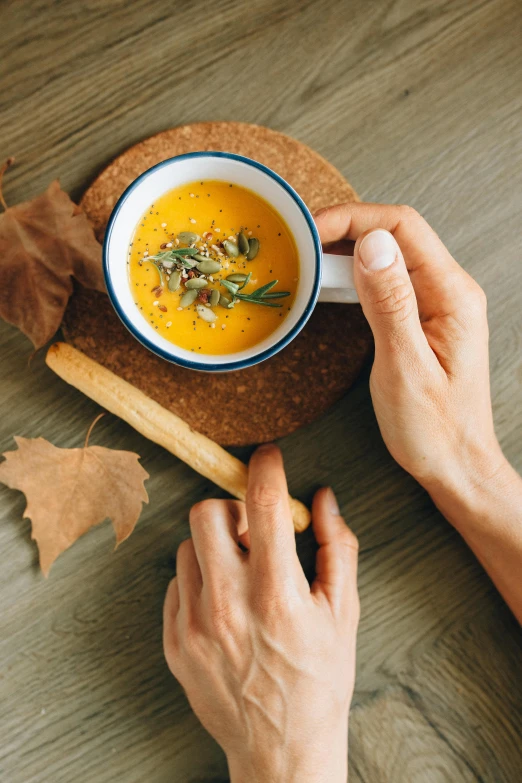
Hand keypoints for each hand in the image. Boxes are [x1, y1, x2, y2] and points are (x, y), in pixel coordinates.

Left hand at [163, 445, 358, 782]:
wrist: (282, 749)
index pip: (264, 504)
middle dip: (231, 508)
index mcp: (277, 594)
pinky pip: (175, 585)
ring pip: (187, 547)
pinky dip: (199, 580)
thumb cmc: (320, 680)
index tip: (268, 458)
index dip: (266, 468)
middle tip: (252, 529)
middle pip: (206, 514)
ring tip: (241, 572)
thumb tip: (324, 497)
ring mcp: (194, 626)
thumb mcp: (343, 612)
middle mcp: (228, 606)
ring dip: (214, 546)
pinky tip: (224, 602)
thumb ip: (336, 546)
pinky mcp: (174, 642)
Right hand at [315, 203, 507, 500]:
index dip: (353, 219)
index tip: (311, 231)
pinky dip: (354, 278)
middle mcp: (450, 291)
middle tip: (300, 245)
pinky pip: (387, 283)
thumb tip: (372, 244)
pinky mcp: (423, 319)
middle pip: (395, 235)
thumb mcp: (405, 368)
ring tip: (307, 261)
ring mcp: (438, 304)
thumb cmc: (435, 431)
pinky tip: (330, 285)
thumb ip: (389, 304)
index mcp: (453, 296)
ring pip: (388, 256)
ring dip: (346, 252)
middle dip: (344, 230)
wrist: (457, 466)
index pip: (402, 228)